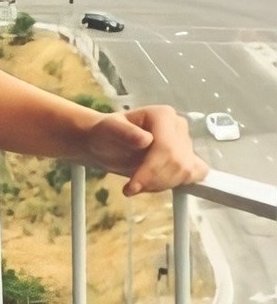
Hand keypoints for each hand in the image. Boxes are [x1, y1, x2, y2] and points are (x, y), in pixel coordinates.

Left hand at [82, 105, 207, 195]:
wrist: (108, 142)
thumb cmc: (107, 133)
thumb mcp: (108, 130)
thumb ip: (125, 132)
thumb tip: (146, 140)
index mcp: (163, 115)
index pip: (167, 148)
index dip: (151, 171)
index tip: (131, 187)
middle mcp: (179, 126)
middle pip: (178, 162)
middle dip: (154, 181)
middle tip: (131, 189)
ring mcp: (186, 141)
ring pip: (186, 171)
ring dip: (161, 185)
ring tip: (138, 186)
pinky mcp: (188, 156)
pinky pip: (196, 173)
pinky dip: (177, 184)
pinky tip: (156, 185)